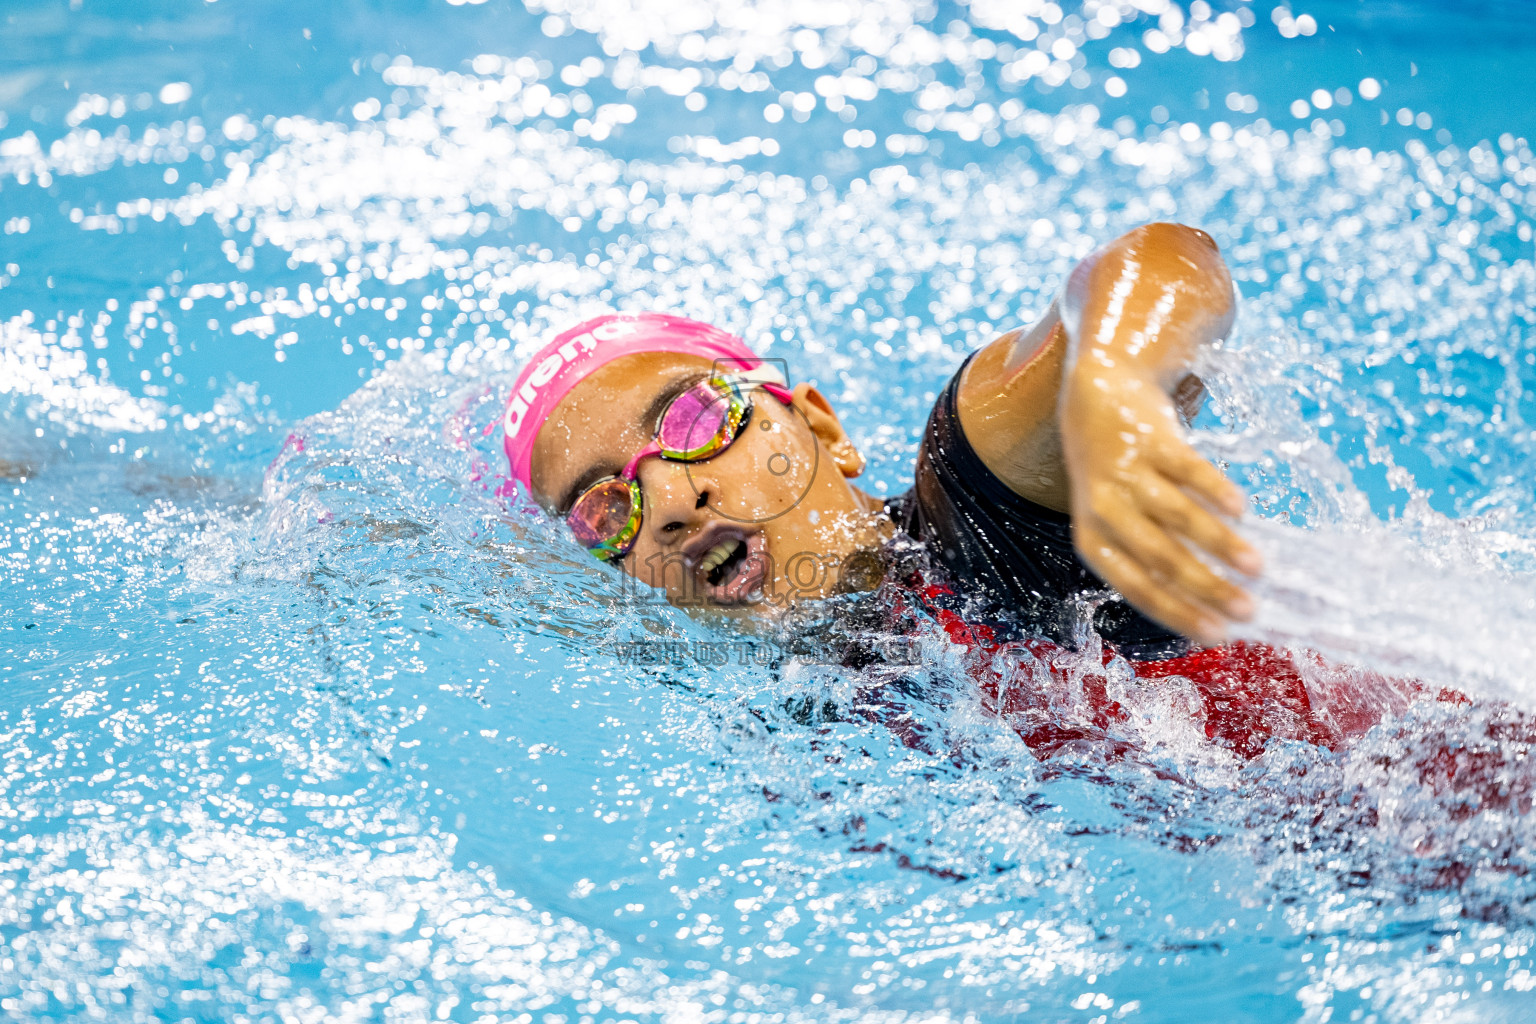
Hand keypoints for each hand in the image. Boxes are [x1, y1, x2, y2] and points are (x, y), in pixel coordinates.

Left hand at [1059, 365, 1261, 645]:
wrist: (1094, 397)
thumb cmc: (1115, 478)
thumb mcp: (1115, 520)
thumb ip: (1153, 555)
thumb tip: (1212, 603)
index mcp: (1094, 540)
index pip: (1137, 587)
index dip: (1179, 613)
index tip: (1219, 635)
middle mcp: (1104, 509)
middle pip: (1161, 558)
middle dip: (1207, 589)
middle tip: (1249, 611)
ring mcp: (1127, 472)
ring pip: (1178, 517)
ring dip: (1221, 546)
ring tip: (1258, 568)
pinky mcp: (1151, 439)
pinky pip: (1189, 470)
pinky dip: (1216, 492)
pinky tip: (1242, 511)